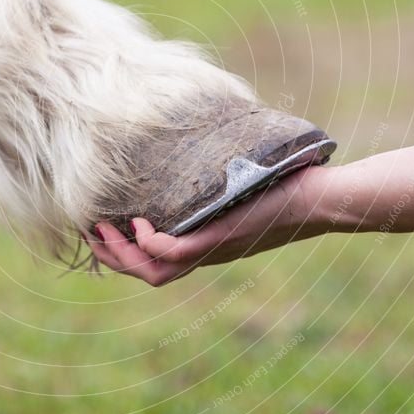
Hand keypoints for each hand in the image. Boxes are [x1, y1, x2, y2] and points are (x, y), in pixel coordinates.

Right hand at [83, 165, 333, 285]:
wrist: (322, 199)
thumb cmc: (286, 187)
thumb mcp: (238, 184)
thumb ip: (216, 175)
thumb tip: (200, 139)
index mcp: (206, 244)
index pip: (156, 262)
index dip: (125, 253)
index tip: (104, 229)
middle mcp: (206, 254)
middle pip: (147, 274)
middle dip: (113, 258)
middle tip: (92, 234)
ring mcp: (212, 250)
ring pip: (153, 272)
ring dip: (122, 256)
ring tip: (103, 230)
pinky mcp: (220, 239)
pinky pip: (172, 254)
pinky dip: (148, 243)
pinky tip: (137, 222)